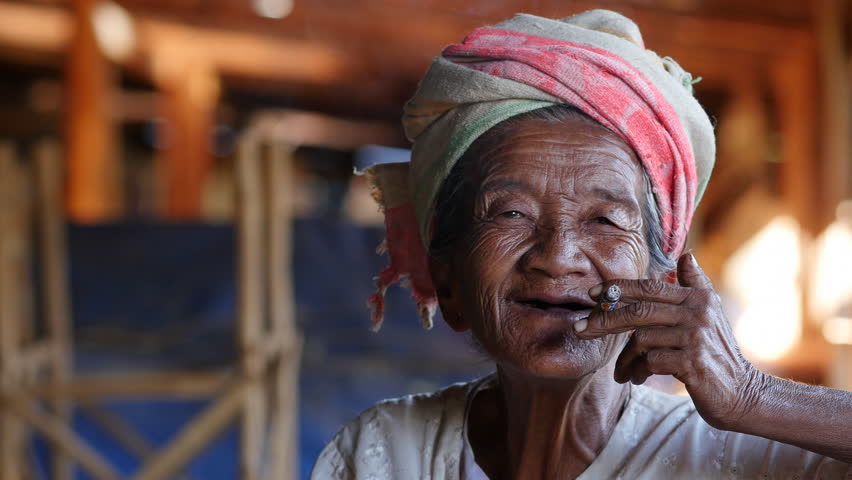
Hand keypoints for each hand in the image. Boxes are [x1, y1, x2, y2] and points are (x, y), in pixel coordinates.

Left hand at [575, 253, 763, 429]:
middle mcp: (698, 313)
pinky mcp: (693, 362)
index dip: (618, 288)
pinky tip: (636, 378)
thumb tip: (686, 255)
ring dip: (624, 359)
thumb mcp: (710, 314)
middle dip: (603, 321)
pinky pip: (649, 361)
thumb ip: (695, 284)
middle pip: (638, 312)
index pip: (649, 287)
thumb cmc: (716, 352)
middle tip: (579, 330)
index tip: (591, 294)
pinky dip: (637, 371)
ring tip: (621, 372)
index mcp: (697, 298)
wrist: (741, 392)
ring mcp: (695, 337)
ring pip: (641, 340)